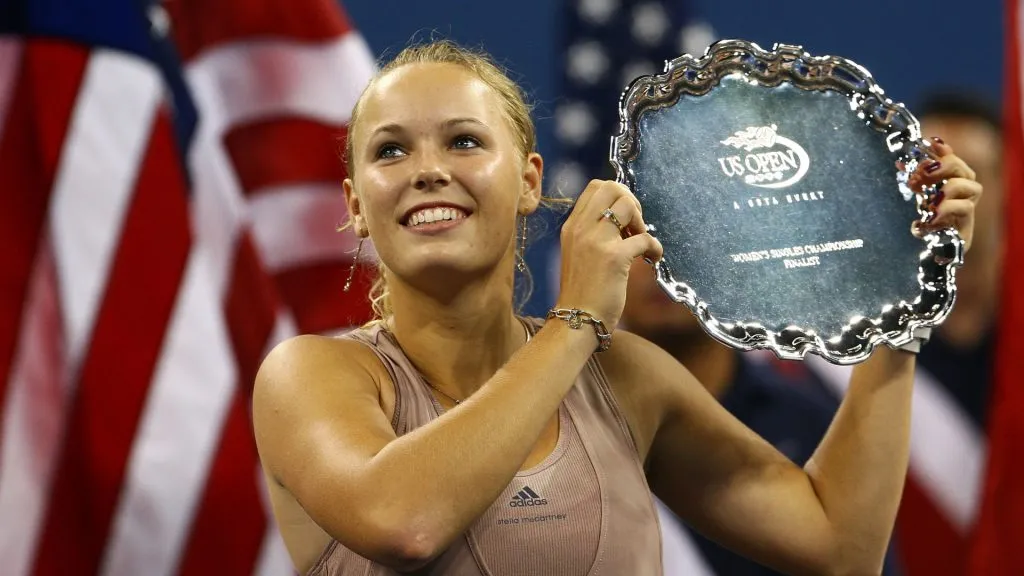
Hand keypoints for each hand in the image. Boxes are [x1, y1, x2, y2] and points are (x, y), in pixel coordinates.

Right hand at [556, 180, 662, 329]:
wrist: (576, 320)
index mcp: (571, 226)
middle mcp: (581, 228)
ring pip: (627, 205)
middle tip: (635, 226)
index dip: (617, 195)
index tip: (625, 218)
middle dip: (631, 202)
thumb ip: (591, 233)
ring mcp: (596, 241)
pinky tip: (653, 259)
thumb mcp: (577, 254)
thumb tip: (621, 220)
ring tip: (641, 242)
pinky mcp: (614, 258)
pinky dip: (655, 247)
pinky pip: (645, 238)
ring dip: (642, 221)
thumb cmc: (581, 292)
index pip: (596, 187)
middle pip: (612, 188)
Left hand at [909, 138, 982, 251]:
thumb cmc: (918, 228)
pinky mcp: (965, 230)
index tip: (932, 143)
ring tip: (930, 198)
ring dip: (950, 187)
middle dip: (945, 166)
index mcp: (950, 189)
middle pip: (966, 171)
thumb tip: (900, 163)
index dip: (946, 152)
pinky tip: (931, 216)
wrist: (922, 260)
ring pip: (974, 188)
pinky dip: (947, 208)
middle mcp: (963, 198)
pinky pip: (965, 209)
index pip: (954, 164)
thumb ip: (913, 183)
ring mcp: (966, 214)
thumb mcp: (913, 202)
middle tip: (922, 174)